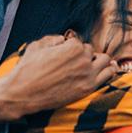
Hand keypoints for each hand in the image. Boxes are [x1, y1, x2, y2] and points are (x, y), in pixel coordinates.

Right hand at [0, 35, 117, 122]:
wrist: (23, 94)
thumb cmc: (27, 69)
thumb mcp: (36, 46)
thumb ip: (53, 39)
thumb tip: (64, 38)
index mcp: (72, 47)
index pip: (79, 42)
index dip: (71, 48)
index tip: (65, 55)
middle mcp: (83, 59)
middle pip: (91, 51)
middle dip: (83, 55)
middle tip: (73, 62)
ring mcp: (88, 74)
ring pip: (105, 60)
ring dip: (98, 60)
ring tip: (90, 65)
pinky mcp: (89, 87)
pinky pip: (109, 74)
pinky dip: (109, 70)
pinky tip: (106, 70)